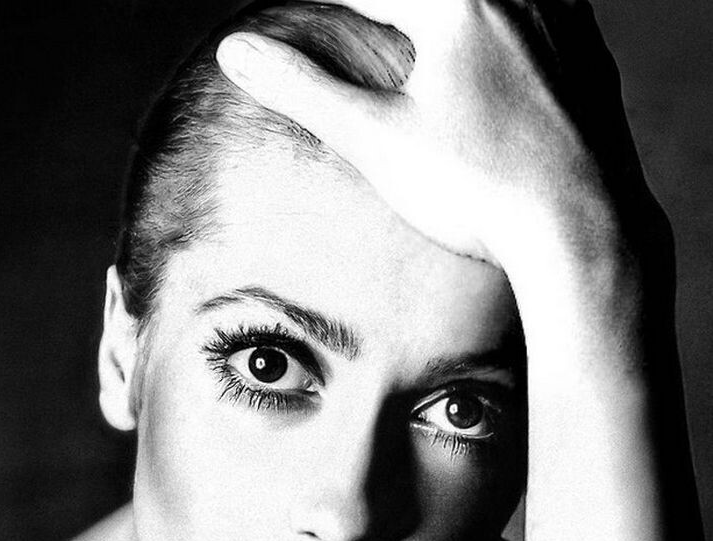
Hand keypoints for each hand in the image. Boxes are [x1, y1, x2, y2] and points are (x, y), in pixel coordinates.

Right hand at [216, 0, 655, 276]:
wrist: (581, 232)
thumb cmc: (477, 189)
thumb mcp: (376, 140)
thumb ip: (304, 87)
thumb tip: (236, 50)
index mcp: (454, 0)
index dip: (322, 3)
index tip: (292, 14)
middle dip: (385, 9)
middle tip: (361, 20)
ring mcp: (561, 23)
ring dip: (445, 16)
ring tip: (415, 35)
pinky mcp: (589, 61)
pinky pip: (545, 15)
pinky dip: (506, 25)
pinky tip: (502, 45)